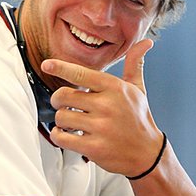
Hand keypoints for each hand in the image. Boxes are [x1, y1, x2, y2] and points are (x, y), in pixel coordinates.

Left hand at [40, 38, 163, 175]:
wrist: (147, 153)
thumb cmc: (138, 118)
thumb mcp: (138, 89)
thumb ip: (134, 64)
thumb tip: (146, 42)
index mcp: (114, 88)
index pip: (81, 73)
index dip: (61, 68)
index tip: (47, 64)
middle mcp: (107, 105)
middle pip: (63, 96)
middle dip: (58, 100)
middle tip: (63, 104)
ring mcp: (100, 127)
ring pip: (61, 117)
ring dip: (61, 120)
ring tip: (71, 122)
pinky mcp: (93, 147)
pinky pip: (61, 137)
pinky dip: (58, 135)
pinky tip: (67, 134)